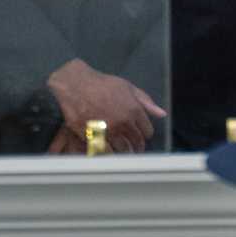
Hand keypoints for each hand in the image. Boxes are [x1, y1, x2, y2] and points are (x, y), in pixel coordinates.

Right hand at [45, 59, 164, 153]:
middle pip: (137, 142)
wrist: (73, 85)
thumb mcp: (126, 87)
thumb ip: (145, 101)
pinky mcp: (94, 135)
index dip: (144, 133)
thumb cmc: (100, 84)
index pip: (148, 131)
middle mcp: (124, 122)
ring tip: (122, 149)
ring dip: (124, 150)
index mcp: (134, 110)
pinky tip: (108, 149)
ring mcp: (109, 130)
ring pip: (123, 149)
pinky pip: (107, 151)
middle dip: (137, 145)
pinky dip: (109, 152)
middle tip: (133, 147)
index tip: (140, 133)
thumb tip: (162, 114)